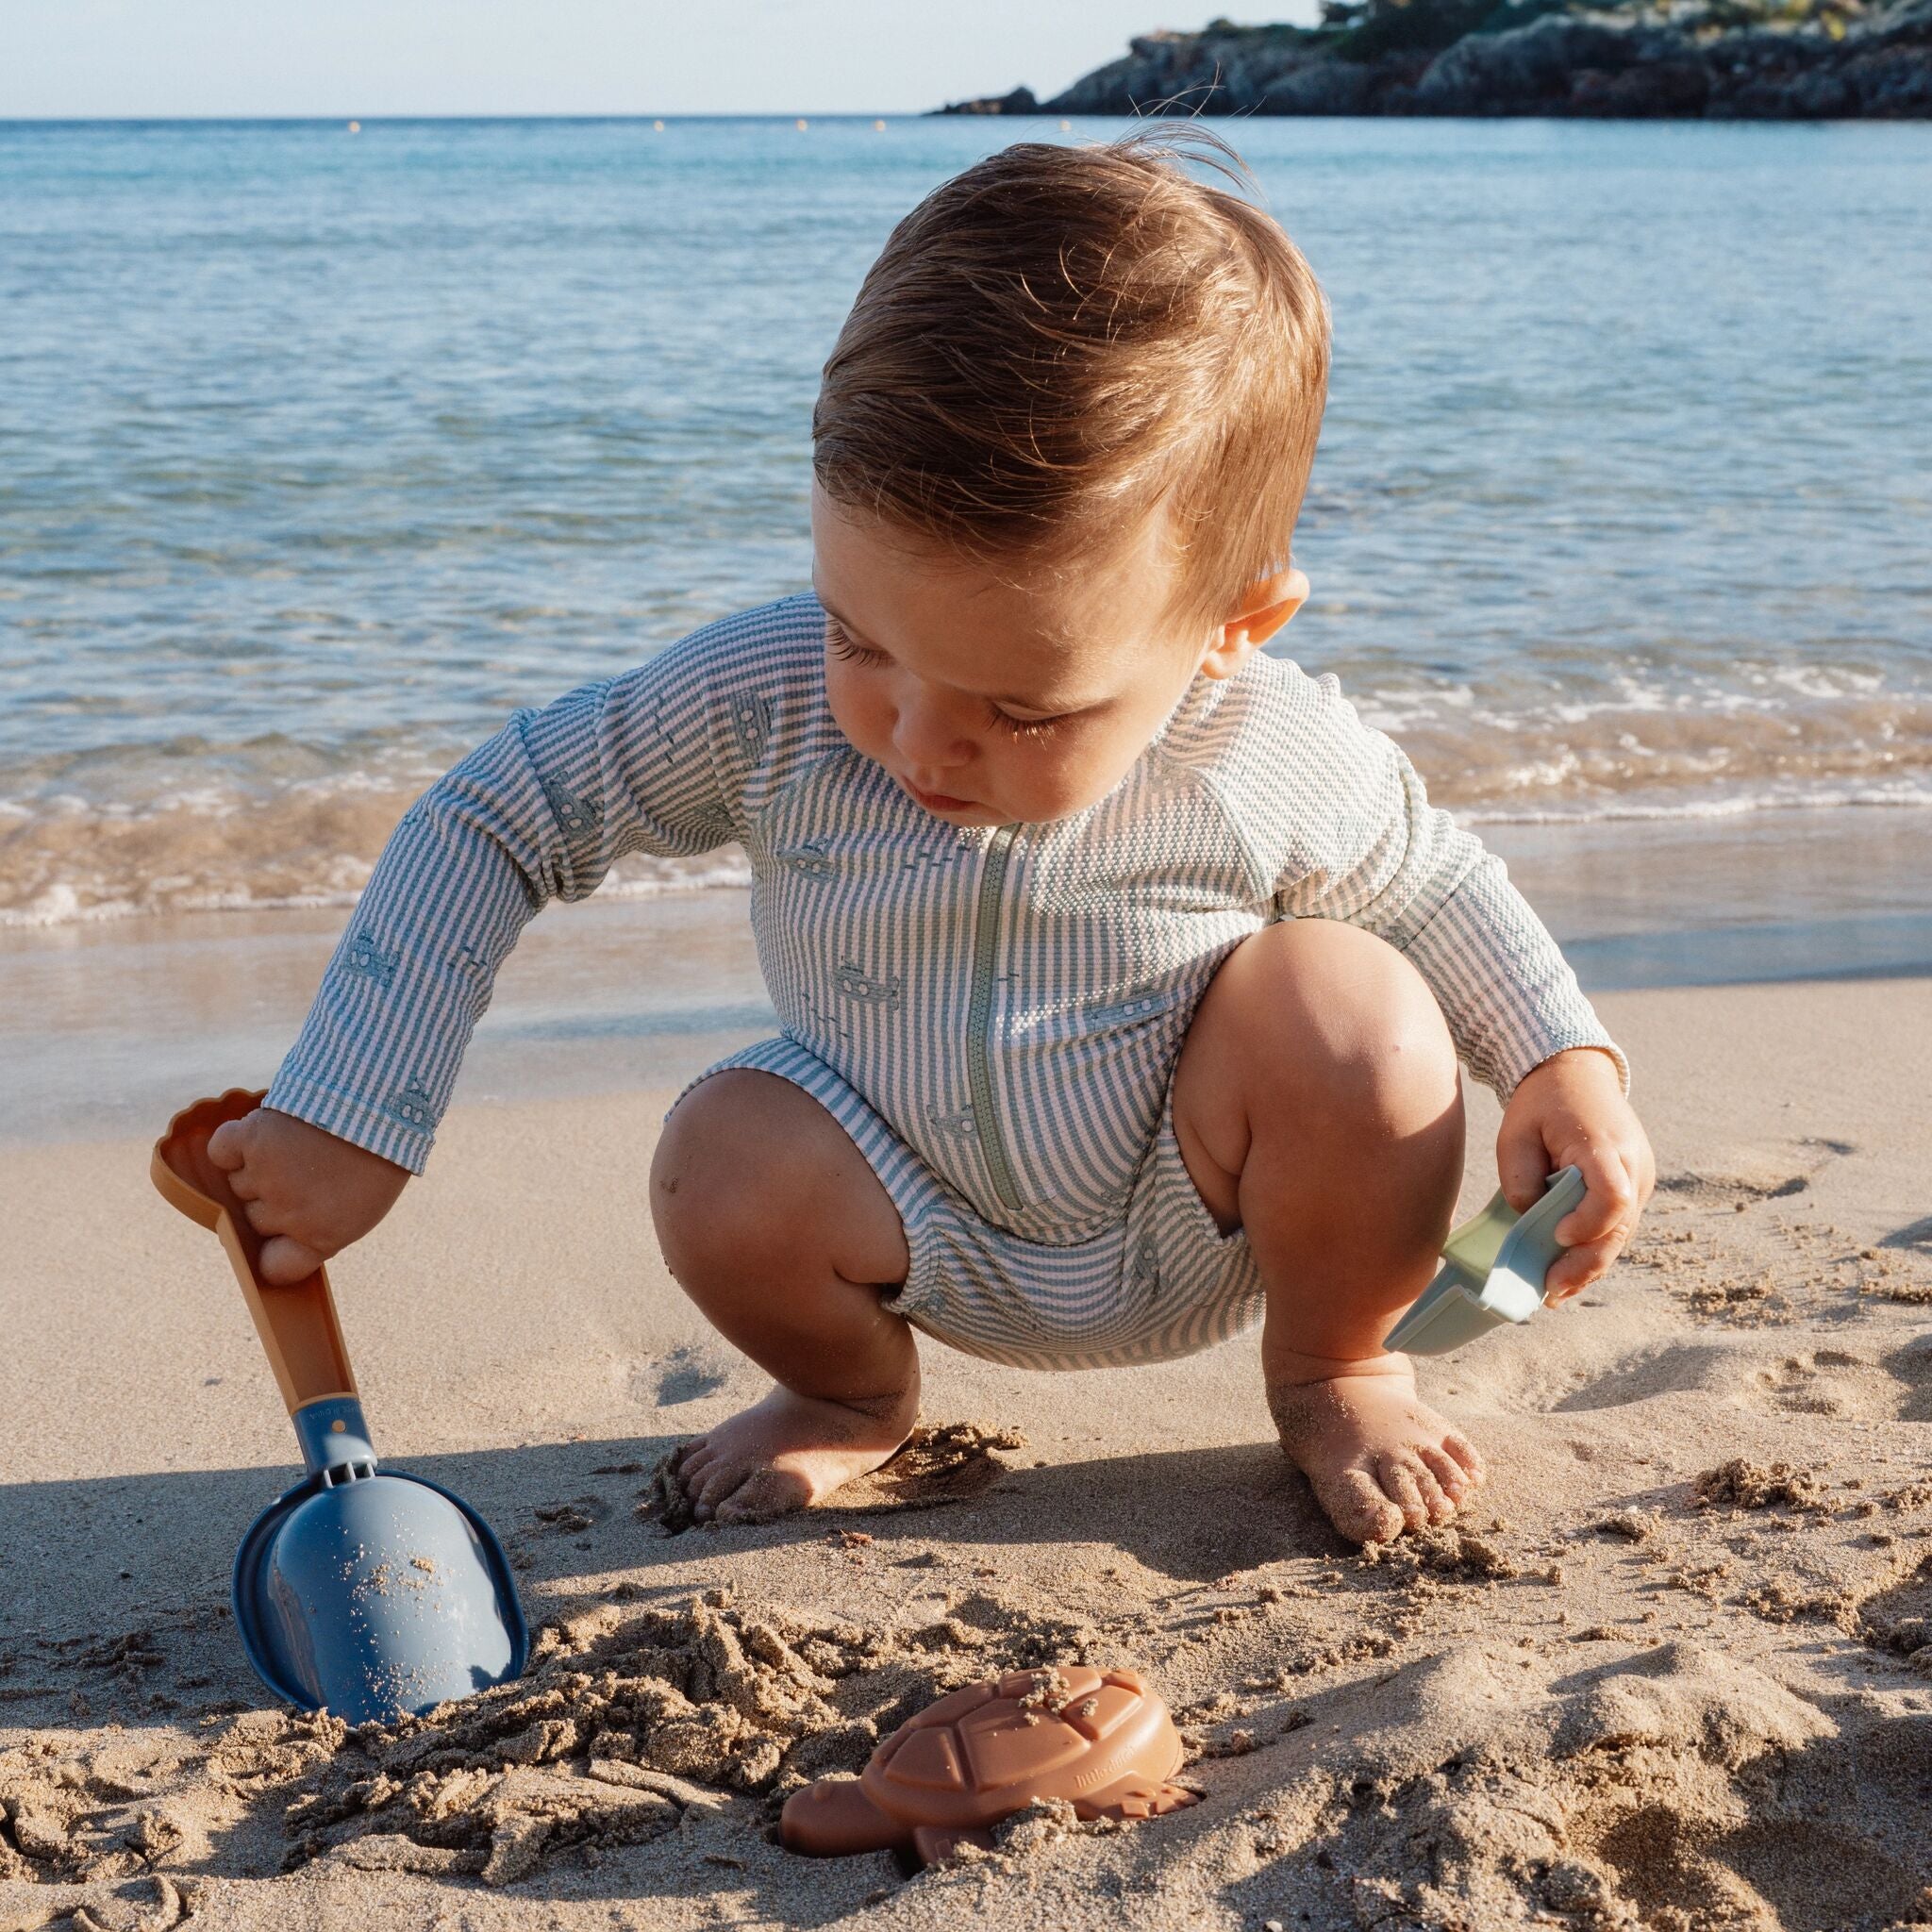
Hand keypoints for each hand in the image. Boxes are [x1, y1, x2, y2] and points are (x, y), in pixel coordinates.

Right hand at [205, 1107, 410, 1285]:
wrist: (380, 1101)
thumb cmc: (375, 1155)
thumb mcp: (360, 1208)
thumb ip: (318, 1230)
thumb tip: (275, 1240)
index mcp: (322, 1236)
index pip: (275, 1267)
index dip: (274, 1253)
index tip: (277, 1240)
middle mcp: (288, 1213)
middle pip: (254, 1219)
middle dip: (272, 1198)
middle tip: (303, 1171)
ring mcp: (266, 1177)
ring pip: (238, 1184)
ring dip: (258, 1166)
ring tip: (295, 1146)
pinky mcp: (250, 1140)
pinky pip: (222, 1151)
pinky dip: (232, 1143)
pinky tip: (261, 1134)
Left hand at [1496, 1047, 1653, 1302]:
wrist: (1577, 1075)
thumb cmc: (1541, 1104)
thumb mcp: (1515, 1133)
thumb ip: (1520, 1177)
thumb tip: (1530, 1220)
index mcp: (1604, 1145)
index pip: (1612, 1195)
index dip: (1589, 1222)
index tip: (1558, 1235)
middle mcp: (1633, 1166)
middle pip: (1619, 1227)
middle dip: (1584, 1265)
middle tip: (1549, 1292)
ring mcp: (1640, 1179)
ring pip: (1620, 1234)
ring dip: (1589, 1266)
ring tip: (1552, 1293)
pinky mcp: (1635, 1189)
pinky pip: (1616, 1227)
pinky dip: (1593, 1250)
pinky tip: (1566, 1273)